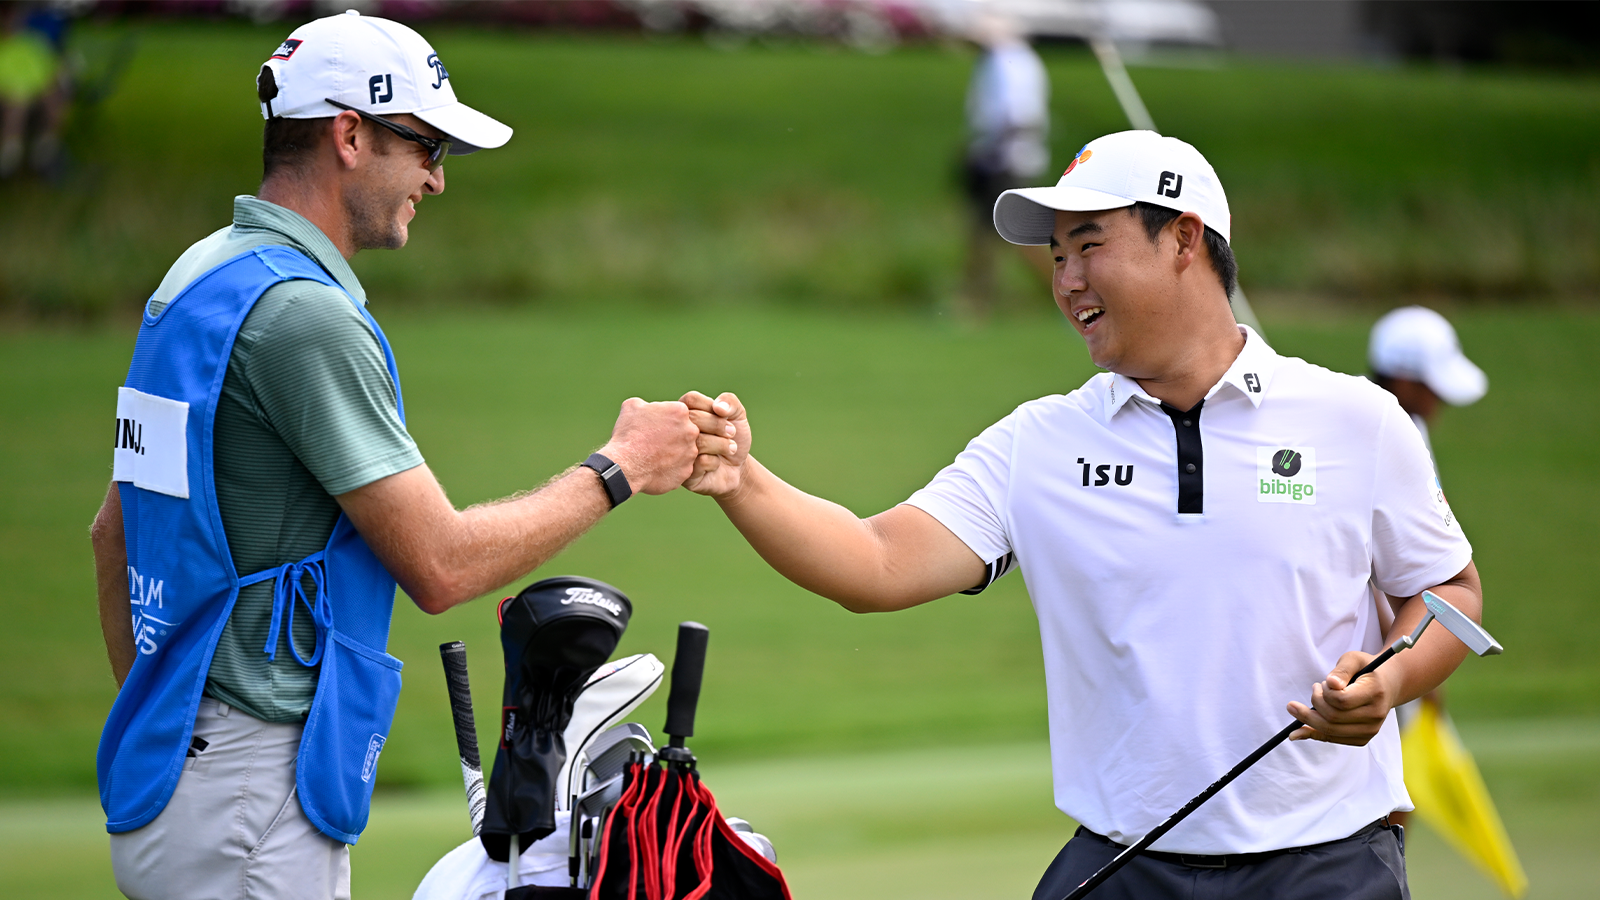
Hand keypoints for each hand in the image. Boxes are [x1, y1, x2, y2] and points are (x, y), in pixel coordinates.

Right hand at [598, 398, 700, 495]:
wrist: (625, 466)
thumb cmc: (628, 434)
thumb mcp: (631, 407)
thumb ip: (647, 404)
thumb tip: (648, 407)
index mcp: (680, 411)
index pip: (677, 413)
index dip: (664, 419)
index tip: (653, 426)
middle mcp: (691, 431)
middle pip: (684, 431)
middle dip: (672, 436)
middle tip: (654, 442)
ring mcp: (691, 453)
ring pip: (685, 450)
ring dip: (673, 452)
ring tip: (654, 456)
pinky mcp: (687, 471)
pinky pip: (681, 468)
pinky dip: (671, 468)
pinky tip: (656, 468)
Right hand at [679, 391, 748, 498]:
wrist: (738, 469)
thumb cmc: (733, 438)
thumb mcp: (737, 415)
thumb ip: (730, 401)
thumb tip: (718, 406)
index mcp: (686, 413)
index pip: (690, 399)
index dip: (710, 406)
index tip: (725, 415)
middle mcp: (678, 432)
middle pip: (692, 418)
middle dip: (718, 425)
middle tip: (732, 432)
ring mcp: (678, 452)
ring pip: (697, 441)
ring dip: (721, 444)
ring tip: (730, 448)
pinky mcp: (683, 473)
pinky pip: (701, 462)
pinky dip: (714, 462)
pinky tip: (714, 466)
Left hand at [1286, 651, 1400, 745]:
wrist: (1387, 685)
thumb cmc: (1366, 669)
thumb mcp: (1354, 659)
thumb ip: (1341, 670)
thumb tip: (1331, 684)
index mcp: (1375, 693)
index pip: (1341, 700)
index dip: (1325, 692)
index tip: (1322, 683)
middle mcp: (1375, 715)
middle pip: (1333, 718)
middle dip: (1314, 703)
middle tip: (1314, 689)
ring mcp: (1371, 730)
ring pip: (1330, 731)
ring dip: (1310, 718)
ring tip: (1307, 704)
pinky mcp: (1363, 739)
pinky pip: (1333, 739)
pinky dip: (1313, 734)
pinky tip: (1298, 731)